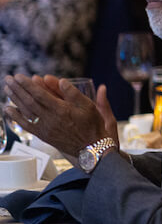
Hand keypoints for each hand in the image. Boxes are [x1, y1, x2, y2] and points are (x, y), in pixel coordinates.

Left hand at [4, 75, 118, 167]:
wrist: (90, 147)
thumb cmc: (91, 125)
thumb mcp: (88, 105)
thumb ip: (73, 93)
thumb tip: (61, 81)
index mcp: (62, 109)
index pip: (40, 94)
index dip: (28, 85)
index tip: (19, 76)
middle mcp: (50, 118)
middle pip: (29, 101)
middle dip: (18, 89)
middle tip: (9, 79)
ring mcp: (45, 128)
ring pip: (26, 111)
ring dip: (15, 99)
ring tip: (7, 89)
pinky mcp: (43, 135)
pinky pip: (26, 125)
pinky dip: (15, 117)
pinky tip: (8, 109)